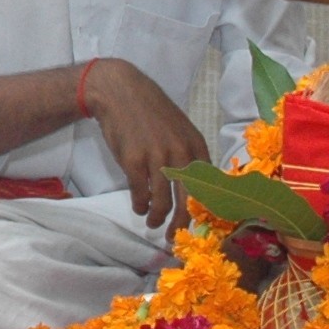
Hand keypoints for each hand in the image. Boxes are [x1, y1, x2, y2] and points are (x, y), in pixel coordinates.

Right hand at [85, 58, 210, 229]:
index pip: (207, 187)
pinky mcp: (133, 162)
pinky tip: (139, 208)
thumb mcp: (179, 128)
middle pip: (187, 201)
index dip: (203, 209)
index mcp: (196, 146)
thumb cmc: (150, 110)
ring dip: (156, 218)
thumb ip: (189, 154)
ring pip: (161, 202)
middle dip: (181, 224)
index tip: (197, 223)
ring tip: (152, 223)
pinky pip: (140, 194)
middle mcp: (180, 154)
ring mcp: (156, 158)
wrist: (120, 92)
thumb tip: (196, 185)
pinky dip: (140, 205)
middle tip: (174, 236)